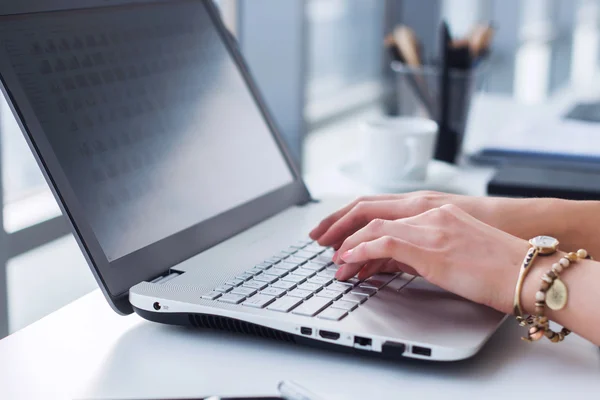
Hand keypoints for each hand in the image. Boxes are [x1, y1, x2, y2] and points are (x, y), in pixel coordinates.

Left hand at [333, 204, 528, 313]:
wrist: (527, 270)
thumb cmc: (497, 265)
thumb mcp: (452, 249)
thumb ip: (417, 250)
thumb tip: (388, 262)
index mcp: (433, 209)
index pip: (381, 207)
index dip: (352, 218)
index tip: (335, 231)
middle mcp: (427, 211)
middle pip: (368, 208)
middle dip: (338, 223)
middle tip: (319, 238)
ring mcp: (428, 226)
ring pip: (371, 225)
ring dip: (346, 243)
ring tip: (333, 260)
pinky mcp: (429, 247)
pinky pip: (382, 243)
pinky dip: (359, 251)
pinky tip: (347, 260)